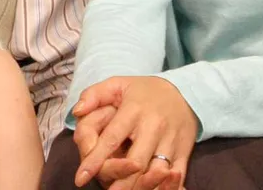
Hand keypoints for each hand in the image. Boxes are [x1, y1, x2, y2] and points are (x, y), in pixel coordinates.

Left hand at [72, 77, 197, 189]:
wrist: (185, 93)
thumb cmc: (144, 92)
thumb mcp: (117, 84)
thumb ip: (93, 95)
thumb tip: (77, 111)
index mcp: (133, 110)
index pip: (111, 139)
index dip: (95, 160)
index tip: (81, 177)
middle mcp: (153, 126)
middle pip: (135, 162)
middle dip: (120, 182)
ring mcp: (170, 140)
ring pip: (156, 172)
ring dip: (141, 186)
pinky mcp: (184, 151)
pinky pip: (176, 175)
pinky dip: (166, 186)